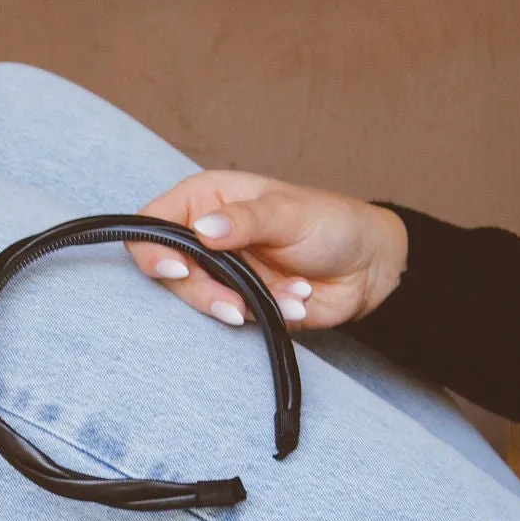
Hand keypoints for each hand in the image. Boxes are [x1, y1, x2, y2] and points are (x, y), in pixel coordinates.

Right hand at [123, 169, 407, 329]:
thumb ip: (245, 220)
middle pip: (168, 272)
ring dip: (240, 306)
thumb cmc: (330, 223)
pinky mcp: (239, 303)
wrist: (367, 266)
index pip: (152, 223)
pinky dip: (264, 316)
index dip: (152, 248)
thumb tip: (204, 230)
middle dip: (203, 293)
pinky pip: (232, 319)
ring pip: (196, 301)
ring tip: (287, 297)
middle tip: (237, 304)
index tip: (178, 269)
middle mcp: (204, 238)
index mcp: (206, 201)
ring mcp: (220, 273)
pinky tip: (296, 302)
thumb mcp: (288, 212)